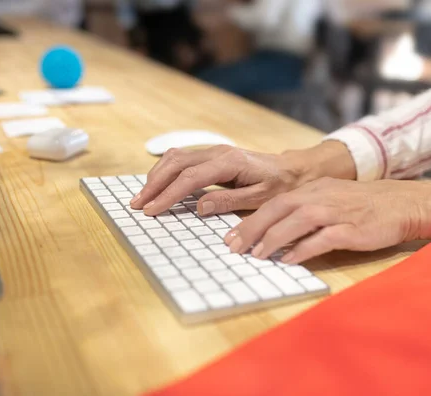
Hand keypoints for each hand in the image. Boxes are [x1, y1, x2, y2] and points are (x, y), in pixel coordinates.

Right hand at [131, 141, 355, 215]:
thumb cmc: (279, 186)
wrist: (292, 169)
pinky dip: (165, 171)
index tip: (152, 210)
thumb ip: (228, 201)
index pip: (190, 178)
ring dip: (156, 176)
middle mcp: (218, 152)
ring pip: (175, 158)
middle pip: (176, 163)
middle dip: (154, 184)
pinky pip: (182, 159)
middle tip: (138, 205)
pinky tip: (158, 184)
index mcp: (230, 163)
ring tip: (143, 197)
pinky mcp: (211, 155)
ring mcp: (213, 151)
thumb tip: (199, 206)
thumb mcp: (260, 199)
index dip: (168, 194)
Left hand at [224, 178, 430, 263]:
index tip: (230, 237)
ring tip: (257, 255)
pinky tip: (289, 260)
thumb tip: (276, 235)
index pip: (274, 203)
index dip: (250, 220)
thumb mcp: (330, 200)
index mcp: (312, 190)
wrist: (402, 203)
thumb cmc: (363, 205)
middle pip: (279, 208)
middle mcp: (320, 197)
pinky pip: (323, 238)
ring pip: (298, 220)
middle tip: (233, 247)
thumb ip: (304, 212)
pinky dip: (304, 249)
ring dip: (274, 238)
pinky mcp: (351, 229)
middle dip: (253, 228)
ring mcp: (336, 212)